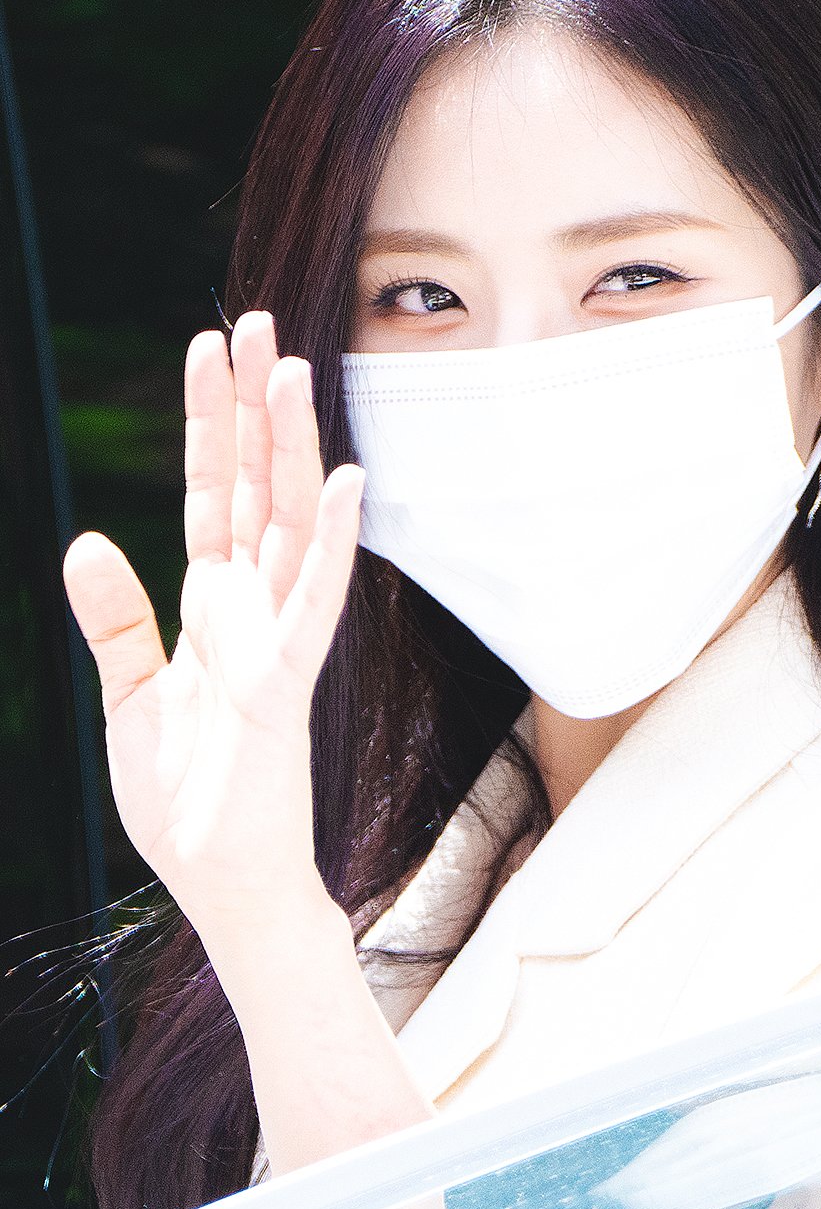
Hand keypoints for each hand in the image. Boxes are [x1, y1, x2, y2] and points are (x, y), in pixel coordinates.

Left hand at [61, 312, 364, 932]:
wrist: (219, 883)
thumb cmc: (184, 800)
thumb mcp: (130, 698)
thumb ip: (115, 620)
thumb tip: (84, 540)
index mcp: (212, 607)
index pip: (212, 495)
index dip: (208, 424)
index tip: (209, 351)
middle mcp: (251, 609)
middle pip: (254, 488)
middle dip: (252, 407)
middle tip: (256, 325)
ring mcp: (275, 640)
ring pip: (291, 525)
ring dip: (294, 449)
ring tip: (291, 372)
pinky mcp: (284, 684)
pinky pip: (315, 603)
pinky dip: (336, 542)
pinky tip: (348, 482)